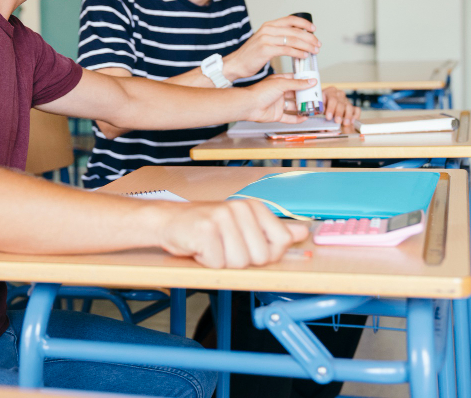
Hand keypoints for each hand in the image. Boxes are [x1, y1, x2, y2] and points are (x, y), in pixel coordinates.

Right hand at [159, 199, 310, 268]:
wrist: (168, 220)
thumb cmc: (206, 226)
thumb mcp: (243, 225)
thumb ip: (273, 230)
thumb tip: (302, 233)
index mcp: (253, 207)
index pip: (281, 241)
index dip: (266, 253)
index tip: (247, 246)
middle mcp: (240, 209)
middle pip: (261, 257)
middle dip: (241, 260)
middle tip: (224, 246)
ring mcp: (223, 218)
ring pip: (240, 263)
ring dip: (223, 262)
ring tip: (212, 247)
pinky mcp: (205, 231)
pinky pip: (218, 264)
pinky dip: (207, 262)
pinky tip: (200, 248)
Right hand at [223, 15, 319, 80]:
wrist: (236, 64)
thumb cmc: (251, 55)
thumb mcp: (264, 40)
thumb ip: (277, 37)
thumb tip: (296, 39)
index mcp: (268, 25)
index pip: (290, 20)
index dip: (304, 23)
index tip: (314, 29)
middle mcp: (268, 30)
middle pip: (295, 31)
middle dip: (309, 37)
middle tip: (318, 44)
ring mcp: (266, 39)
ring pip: (293, 40)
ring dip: (307, 46)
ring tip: (314, 51)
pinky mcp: (266, 50)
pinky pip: (287, 50)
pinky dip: (298, 53)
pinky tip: (304, 56)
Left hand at [243, 74, 316, 122]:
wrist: (249, 105)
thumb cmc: (260, 91)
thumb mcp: (281, 84)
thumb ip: (297, 84)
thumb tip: (311, 81)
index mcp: (279, 82)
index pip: (295, 80)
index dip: (304, 81)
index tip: (315, 83)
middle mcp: (279, 92)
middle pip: (295, 94)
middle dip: (305, 96)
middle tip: (317, 97)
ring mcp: (278, 104)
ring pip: (293, 106)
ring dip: (303, 107)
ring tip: (313, 108)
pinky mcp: (276, 115)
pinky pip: (289, 117)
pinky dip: (297, 118)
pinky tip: (305, 118)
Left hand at [322, 86, 359, 125]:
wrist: (326, 103)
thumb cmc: (321, 104)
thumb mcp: (318, 104)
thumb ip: (321, 108)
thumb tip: (323, 112)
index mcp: (330, 91)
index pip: (332, 99)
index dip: (330, 108)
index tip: (328, 117)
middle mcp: (339, 94)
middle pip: (341, 103)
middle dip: (339, 113)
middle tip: (337, 121)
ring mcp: (346, 100)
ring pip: (349, 107)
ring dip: (347, 116)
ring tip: (345, 123)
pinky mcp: (352, 106)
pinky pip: (356, 110)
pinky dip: (355, 115)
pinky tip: (352, 121)